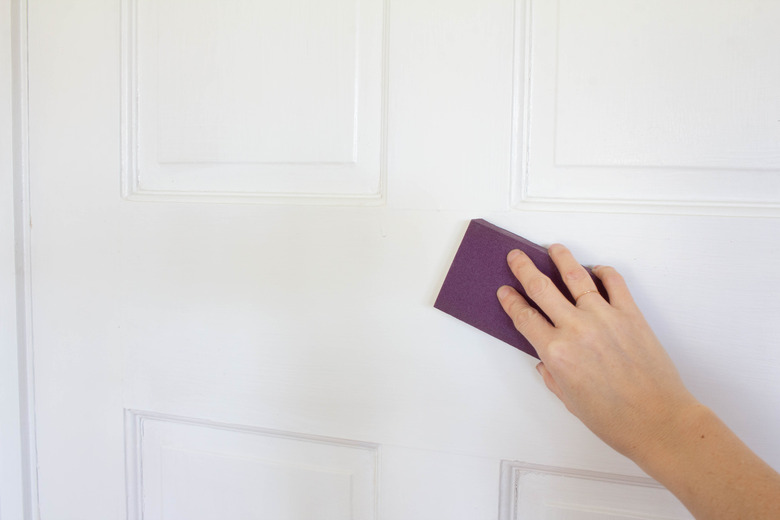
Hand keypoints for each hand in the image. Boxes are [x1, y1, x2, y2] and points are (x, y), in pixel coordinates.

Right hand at [496, 244, 698, 460]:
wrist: (658, 421)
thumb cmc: (616, 419)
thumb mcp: (569, 400)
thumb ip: (552, 376)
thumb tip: (545, 362)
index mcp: (556, 353)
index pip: (524, 317)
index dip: (511, 301)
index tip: (506, 292)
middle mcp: (576, 329)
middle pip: (541, 288)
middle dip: (524, 269)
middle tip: (516, 257)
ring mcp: (604, 317)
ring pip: (575, 276)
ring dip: (561, 258)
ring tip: (554, 249)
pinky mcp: (630, 314)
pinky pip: (614, 282)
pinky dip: (603, 271)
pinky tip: (596, 269)